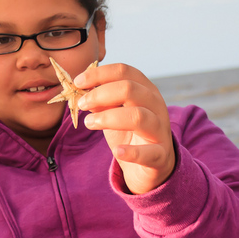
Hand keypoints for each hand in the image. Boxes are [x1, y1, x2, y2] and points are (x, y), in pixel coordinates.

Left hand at [75, 63, 174, 194]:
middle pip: (130, 89)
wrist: (149, 165)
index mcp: (146, 90)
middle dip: (100, 94)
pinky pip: (149, 153)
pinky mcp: (160, 155)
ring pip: (138, 116)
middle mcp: (156, 106)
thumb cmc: (129, 134)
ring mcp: (160, 130)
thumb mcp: (113, 113)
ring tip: (89, 123)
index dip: (99, 74)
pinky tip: (117, 152)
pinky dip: (132, 152)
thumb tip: (82, 91)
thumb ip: (101, 101)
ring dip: (108, 118)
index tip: (78, 82)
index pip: (124, 71)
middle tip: (81, 104)